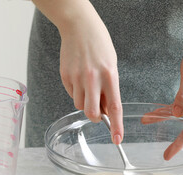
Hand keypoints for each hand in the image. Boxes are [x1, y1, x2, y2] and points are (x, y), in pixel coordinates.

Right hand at [57, 1, 122, 144]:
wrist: (80, 27)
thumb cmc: (100, 46)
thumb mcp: (112, 66)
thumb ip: (109, 89)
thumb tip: (106, 110)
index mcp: (110, 76)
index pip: (114, 107)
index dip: (116, 126)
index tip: (117, 139)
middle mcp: (93, 78)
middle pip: (92, 112)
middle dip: (96, 117)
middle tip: (98, 111)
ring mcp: (77, 77)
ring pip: (80, 105)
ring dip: (85, 102)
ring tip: (89, 86)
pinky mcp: (65, 76)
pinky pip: (71, 94)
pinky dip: (77, 92)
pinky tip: (80, 78)